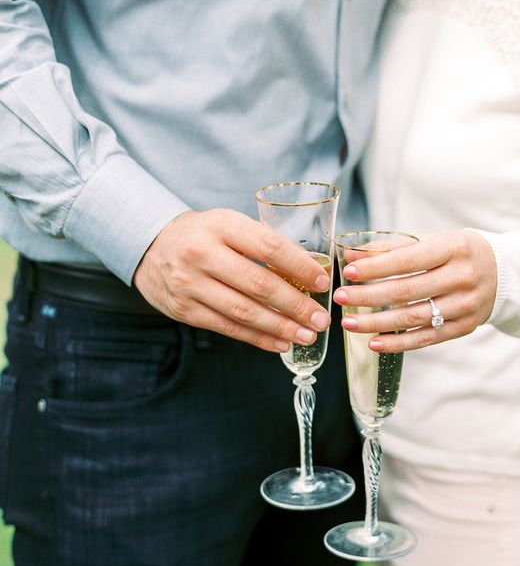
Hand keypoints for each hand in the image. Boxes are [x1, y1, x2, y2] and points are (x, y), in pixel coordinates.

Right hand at [133, 209, 331, 351]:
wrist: (151, 246)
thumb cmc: (204, 234)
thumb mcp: (229, 223)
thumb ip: (262, 242)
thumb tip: (309, 269)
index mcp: (222, 225)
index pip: (268, 246)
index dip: (299, 267)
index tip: (322, 282)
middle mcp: (203, 253)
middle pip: (258, 284)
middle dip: (296, 305)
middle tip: (321, 319)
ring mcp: (190, 284)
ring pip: (244, 311)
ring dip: (280, 327)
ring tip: (306, 335)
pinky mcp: (184, 310)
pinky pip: (227, 328)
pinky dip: (258, 338)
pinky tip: (280, 342)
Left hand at [333, 230, 496, 352]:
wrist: (502, 272)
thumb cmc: (457, 252)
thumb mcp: (432, 240)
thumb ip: (393, 247)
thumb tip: (353, 255)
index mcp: (453, 248)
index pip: (408, 259)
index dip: (377, 266)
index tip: (349, 271)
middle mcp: (462, 277)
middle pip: (407, 290)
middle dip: (368, 296)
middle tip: (340, 298)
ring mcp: (465, 305)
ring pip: (413, 317)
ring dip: (376, 322)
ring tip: (349, 322)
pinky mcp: (464, 327)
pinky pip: (426, 338)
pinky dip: (398, 342)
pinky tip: (374, 342)